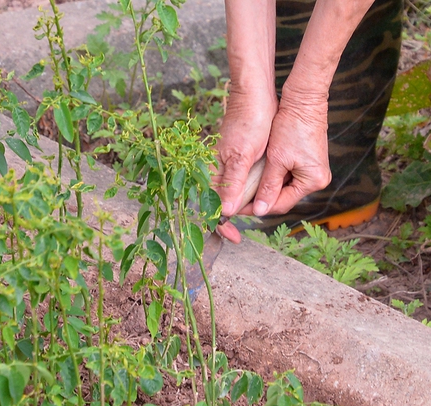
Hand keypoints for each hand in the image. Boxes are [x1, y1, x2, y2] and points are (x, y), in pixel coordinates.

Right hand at [213, 88, 277, 217]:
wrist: (257, 95)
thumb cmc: (248, 121)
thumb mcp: (242, 155)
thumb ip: (233, 183)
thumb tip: (226, 212)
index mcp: (212, 171)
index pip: (212, 206)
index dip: (222, 225)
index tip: (235, 238)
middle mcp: (218, 172)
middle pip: (224, 204)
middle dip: (238, 216)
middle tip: (256, 221)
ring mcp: (230, 166)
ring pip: (236, 195)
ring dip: (249, 204)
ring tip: (264, 208)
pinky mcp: (241, 160)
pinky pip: (244, 182)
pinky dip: (254, 191)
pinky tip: (265, 192)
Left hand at [251, 87, 331, 216]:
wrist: (304, 101)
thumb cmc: (291, 127)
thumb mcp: (277, 159)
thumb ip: (267, 187)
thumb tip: (259, 211)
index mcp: (313, 181)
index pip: (281, 204)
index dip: (258, 207)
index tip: (238, 207)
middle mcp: (317, 179)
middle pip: (283, 197)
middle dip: (260, 199)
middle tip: (238, 200)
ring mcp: (313, 171)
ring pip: (283, 188)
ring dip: (265, 188)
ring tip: (243, 189)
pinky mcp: (308, 162)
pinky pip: (287, 176)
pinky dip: (272, 177)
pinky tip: (256, 177)